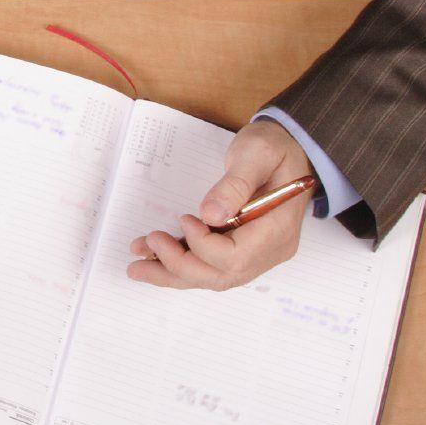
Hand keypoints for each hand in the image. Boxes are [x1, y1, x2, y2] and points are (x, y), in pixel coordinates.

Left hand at [127, 120, 311, 290]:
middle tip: (147, 244)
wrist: (288, 149)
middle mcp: (270, 250)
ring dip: (172, 272)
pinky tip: (153, 257)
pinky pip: (210, 266)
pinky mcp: (241, 248)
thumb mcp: (257, 153)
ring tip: (137, 265)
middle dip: (179, 265)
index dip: (203, 245)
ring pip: (212, 276)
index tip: (185, 218)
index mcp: (278, 229)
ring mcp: (257, 253)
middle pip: (221, 275)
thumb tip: (210, 215)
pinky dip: (180, 263)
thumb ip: (235, 183)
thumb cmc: (274, 148)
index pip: (237, 256)